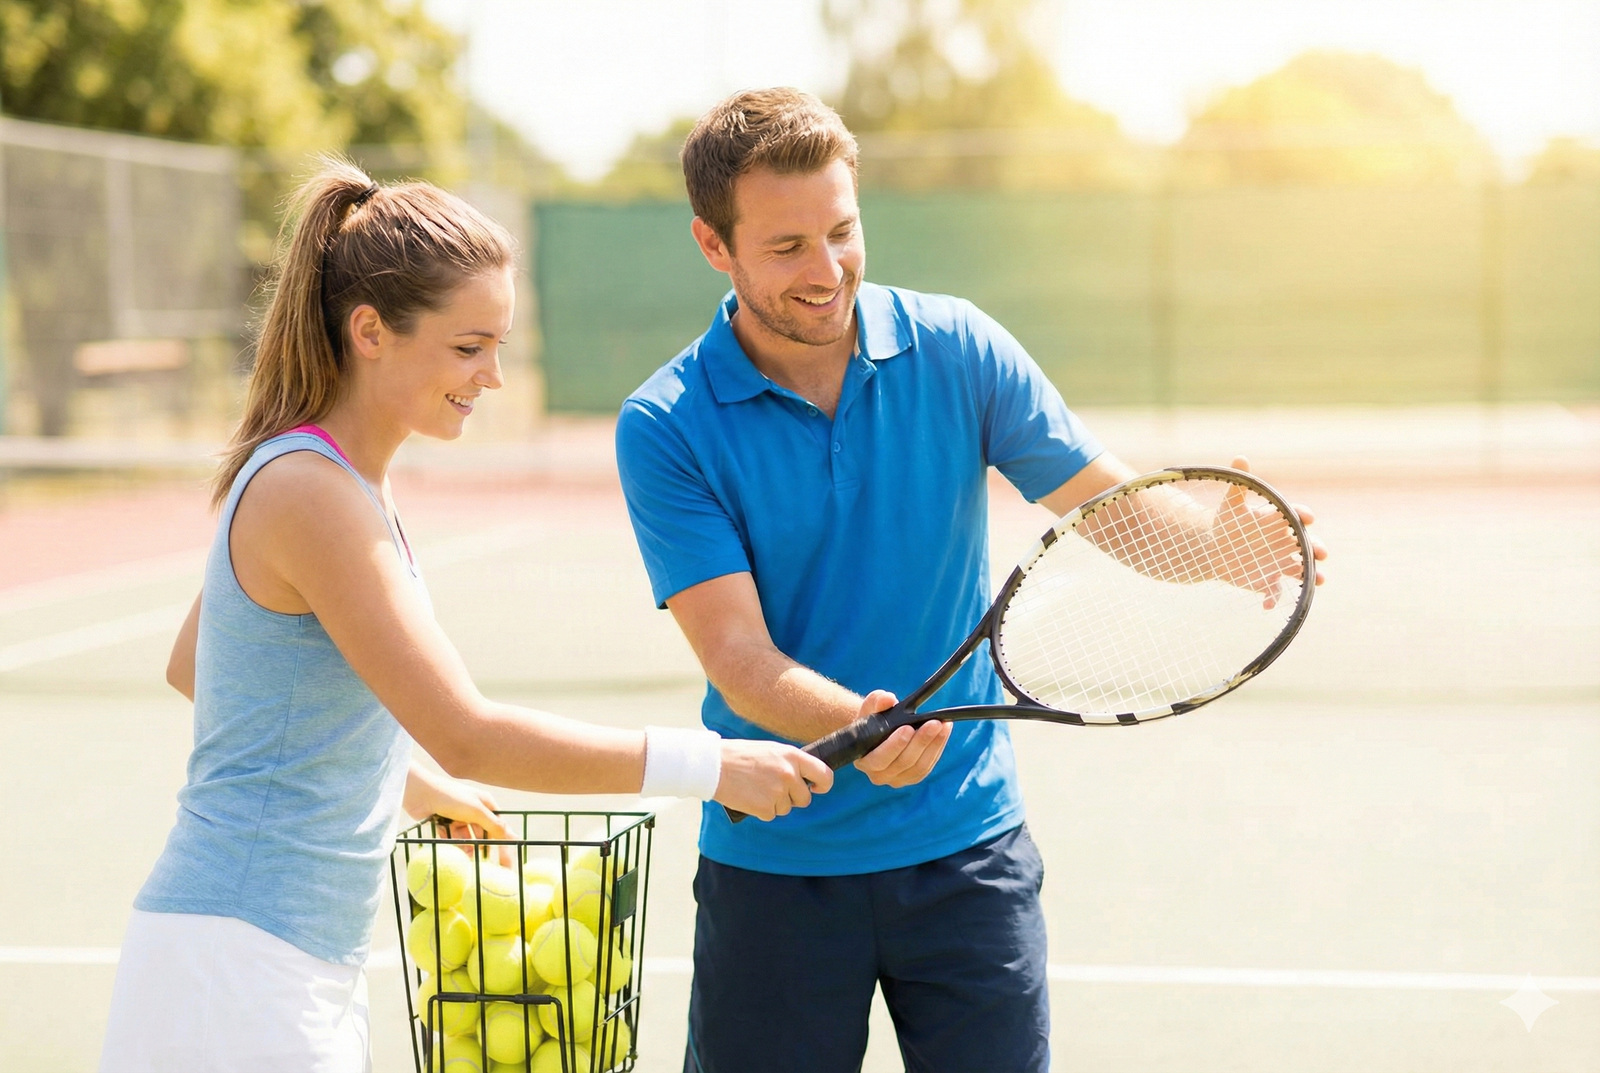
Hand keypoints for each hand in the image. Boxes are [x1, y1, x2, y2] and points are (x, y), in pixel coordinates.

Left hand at [404, 763, 512, 864]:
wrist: (420, 792)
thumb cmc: (451, 797)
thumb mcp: (476, 810)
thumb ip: (494, 825)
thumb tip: (513, 837)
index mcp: (486, 803)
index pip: (500, 826)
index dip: (504, 843)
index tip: (506, 862)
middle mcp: (474, 810)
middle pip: (484, 834)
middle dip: (486, 848)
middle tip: (489, 866)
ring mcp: (459, 817)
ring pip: (469, 838)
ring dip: (470, 849)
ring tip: (471, 861)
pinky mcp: (445, 824)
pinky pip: (454, 839)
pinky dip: (456, 846)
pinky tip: (458, 854)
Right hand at [714, 740, 833, 821]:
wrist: (714, 766)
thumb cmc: (741, 755)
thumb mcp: (771, 750)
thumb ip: (789, 762)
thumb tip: (804, 777)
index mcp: (793, 756)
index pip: (824, 774)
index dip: (823, 785)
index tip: (817, 788)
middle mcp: (789, 774)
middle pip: (804, 798)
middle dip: (792, 798)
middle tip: (773, 789)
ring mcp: (778, 792)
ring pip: (786, 808)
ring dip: (774, 803)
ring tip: (756, 789)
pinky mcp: (766, 808)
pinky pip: (771, 815)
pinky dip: (762, 810)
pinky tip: (750, 797)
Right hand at [853, 690, 950, 788]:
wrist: (877, 731)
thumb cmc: (872, 718)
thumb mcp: (871, 706)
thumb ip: (877, 701)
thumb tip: (889, 699)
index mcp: (863, 760)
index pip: (879, 758)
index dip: (894, 745)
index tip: (908, 727)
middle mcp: (878, 776)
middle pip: (904, 762)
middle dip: (921, 741)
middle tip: (934, 723)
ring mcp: (896, 780)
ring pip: (919, 766)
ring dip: (934, 745)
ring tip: (944, 725)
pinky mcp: (912, 777)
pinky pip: (927, 766)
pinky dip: (937, 748)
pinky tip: (944, 732)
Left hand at [1218, 456, 1328, 605]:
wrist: (1214, 550)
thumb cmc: (1227, 524)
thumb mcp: (1231, 505)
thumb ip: (1239, 484)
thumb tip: (1240, 458)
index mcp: (1278, 521)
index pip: (1296, 516)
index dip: (1303, 516)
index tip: (1306, 517)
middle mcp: (1285, 542)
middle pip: (1308, 545)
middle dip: (1317, 548)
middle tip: (1322, 552)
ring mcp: (1279, 563)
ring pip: (1302, 570)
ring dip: (1312, 576)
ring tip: (1320, 580)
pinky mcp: (1268, 581)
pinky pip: (1275, 591)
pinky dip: (1273, 598)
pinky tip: (1266, 605)